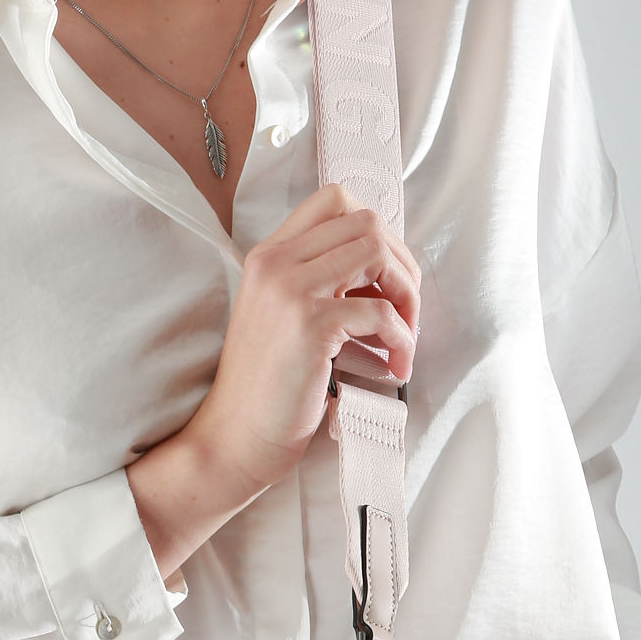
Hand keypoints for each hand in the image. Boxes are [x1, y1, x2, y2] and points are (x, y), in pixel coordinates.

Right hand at [185, 181, 420, 500]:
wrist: (233, 438)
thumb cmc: (264, 390)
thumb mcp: (279, 318)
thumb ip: (314, 284)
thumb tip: (379, 273)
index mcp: (268, 256)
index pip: (334, 201)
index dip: (375, 230)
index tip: (383, 275)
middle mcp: (275, 263)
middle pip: (366, 221)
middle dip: (401, 263)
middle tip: (405, 309)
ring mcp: (291, 291)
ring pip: (378, 253)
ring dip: (407, 295)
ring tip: (404, 335)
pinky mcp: (311, 326)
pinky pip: (382, 312)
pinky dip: (402, 339)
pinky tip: (396, 365)